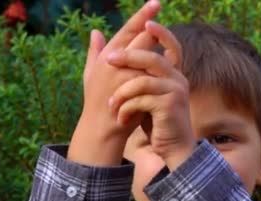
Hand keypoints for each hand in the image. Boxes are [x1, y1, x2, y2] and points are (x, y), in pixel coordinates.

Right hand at [68, 0, 160, 165]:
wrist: (101, 129)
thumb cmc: (97, 102)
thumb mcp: (90, 75)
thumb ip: (94, 52)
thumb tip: (95, 32)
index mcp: (107, 55)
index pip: (128, 30)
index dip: (142, 15)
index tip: (156, 2)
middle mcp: (115, 61)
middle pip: (141, 37)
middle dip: (153, 28)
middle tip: (163, 11)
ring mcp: (125, 73)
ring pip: (150, 54)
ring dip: (159, 50)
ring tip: (167, 47)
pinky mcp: (134, 86)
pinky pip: (153, 73)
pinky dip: (161, 69)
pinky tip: (169, 65)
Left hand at [106, 21, 194, 170]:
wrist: (170, 148)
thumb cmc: (155, 122)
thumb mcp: (142, 96)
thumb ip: (130, 73)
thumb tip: (106, 45)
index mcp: (172, 74)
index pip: (172, 46)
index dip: (162, 33)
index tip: (147, 22)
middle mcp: (178, 79)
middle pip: (152, 59)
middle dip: (128, 57)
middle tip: (108, 60)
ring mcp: (176, 92)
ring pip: (142, 81)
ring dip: (122, 94)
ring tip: (112, 106)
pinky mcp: (170, 106)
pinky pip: (142, 99)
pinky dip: (127, 108)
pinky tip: (122, 119)